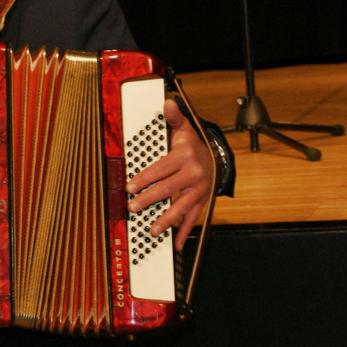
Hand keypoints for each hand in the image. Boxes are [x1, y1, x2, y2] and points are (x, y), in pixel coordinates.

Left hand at [125, 99, 214, 249]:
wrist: (217, 157)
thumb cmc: (193, 144)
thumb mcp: (184, 129)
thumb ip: (173, 118)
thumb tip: (167, 102)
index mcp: (184, 157)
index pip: (161, 169)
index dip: (145, 178)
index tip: (129, 187)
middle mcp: (193, 174)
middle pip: (169, 189)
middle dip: (150, 199)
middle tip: (133, 207)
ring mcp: (199, 190)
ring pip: (181, 207)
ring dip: (166, 220)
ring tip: (152, 230)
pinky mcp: (202, 201)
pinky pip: (194, 218)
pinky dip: (185, 232)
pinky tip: (176, 243)